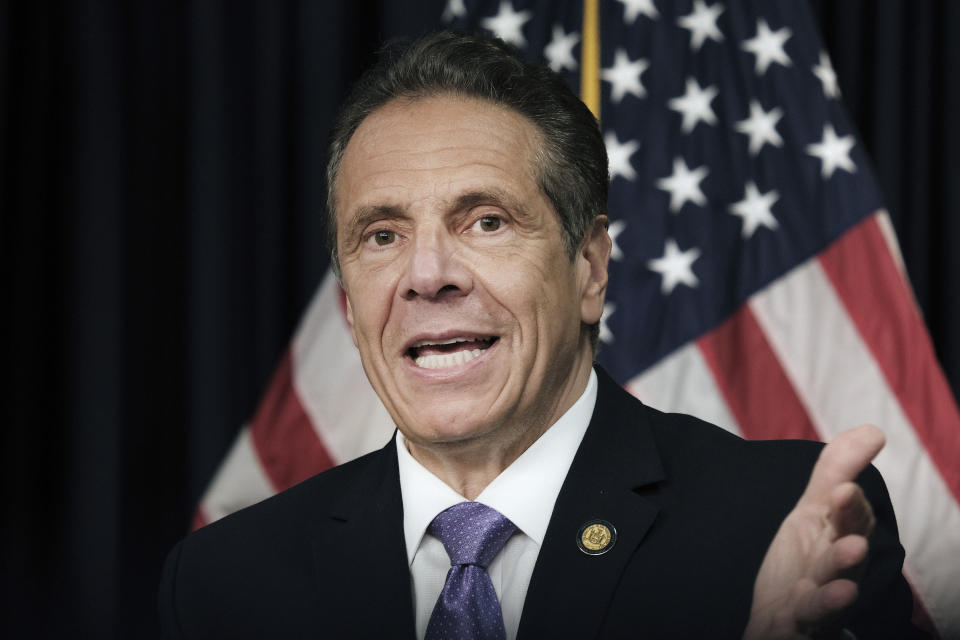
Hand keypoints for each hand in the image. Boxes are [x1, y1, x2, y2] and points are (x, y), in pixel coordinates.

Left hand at [743, 425, 885, 639]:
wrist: (780, 618)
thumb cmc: (804, 561)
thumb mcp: (814, 511)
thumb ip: (836, 471)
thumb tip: (872, 430)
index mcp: (840, 536)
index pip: (850, 514)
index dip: (848, 500)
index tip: (844, 484)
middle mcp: (838, 566)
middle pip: (847, 540)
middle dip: (851, 520)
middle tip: (847, 496)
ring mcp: (823, 593)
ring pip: (837, 578)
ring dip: (844, 562)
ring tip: (853, 548)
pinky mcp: (804, 618)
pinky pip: (814, 613)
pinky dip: (823, 605)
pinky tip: (836, 595)